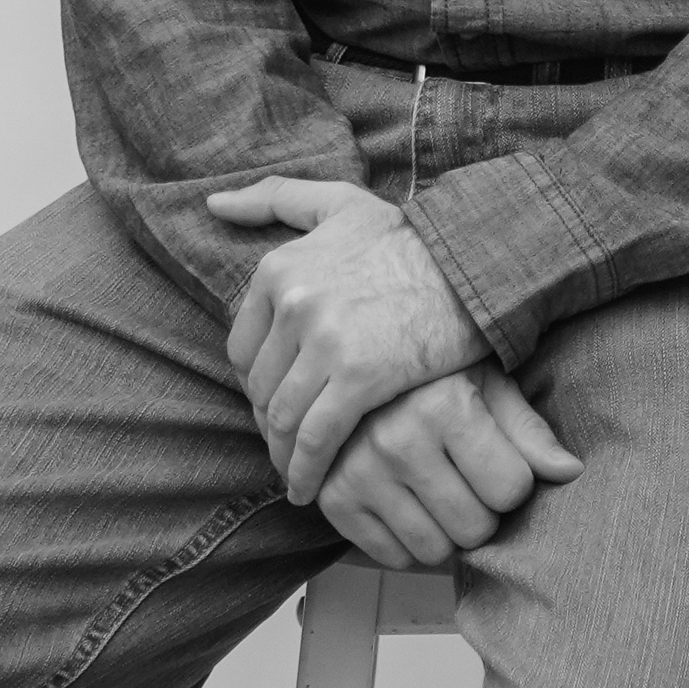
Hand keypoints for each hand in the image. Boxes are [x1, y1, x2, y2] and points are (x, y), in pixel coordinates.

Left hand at [209, 175, 486, 500]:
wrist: (473, 263)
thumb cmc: (408, 236)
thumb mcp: (338, 203)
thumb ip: (275, 199)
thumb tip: (215, 203)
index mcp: (280, 267)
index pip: (241, 348)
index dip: (255, 382)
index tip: (275, 402)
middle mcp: (293, 302)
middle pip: (259, 387)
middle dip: (269, 422)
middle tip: (287, 444)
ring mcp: (324, 341)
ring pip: (282, 418)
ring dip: (283, 455)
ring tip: (296, 472)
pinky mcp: (358, 378)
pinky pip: (316, 439)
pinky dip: (306, 471)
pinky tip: (311, 488)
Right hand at [316, 361, 582, 568]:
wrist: (356, 364)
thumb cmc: (434, 375)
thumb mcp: (487, 384)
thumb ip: (528, 431)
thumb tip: (572, 472)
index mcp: (444, 404)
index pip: (511, 490)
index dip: (511, 480)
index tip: (494, 458)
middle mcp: (398, 438)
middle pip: (474, 529)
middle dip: (481, 512)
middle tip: (465, 478)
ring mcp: (360, 470)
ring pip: (434, 550)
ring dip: (445, 531)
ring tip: (438, 490)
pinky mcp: (334, 498)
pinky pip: (392, 557)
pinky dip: (407, 542)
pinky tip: (407, 503)